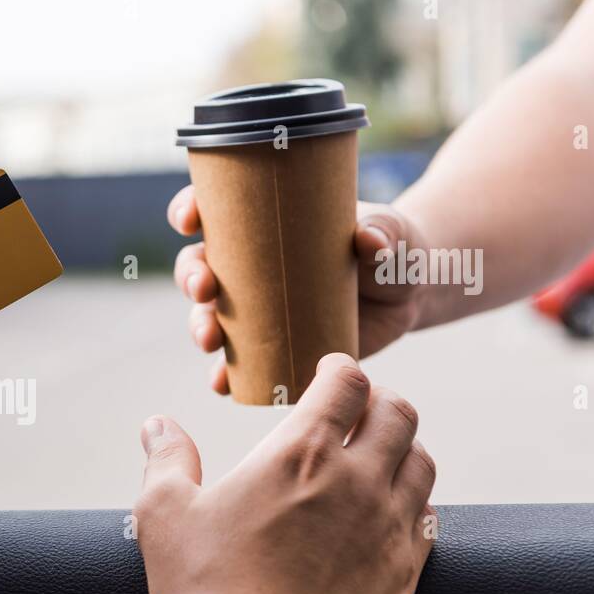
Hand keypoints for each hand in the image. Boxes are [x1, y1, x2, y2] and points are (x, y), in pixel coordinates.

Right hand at [132, 354, 435, 593]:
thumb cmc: (204, 591)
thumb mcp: (164, 515)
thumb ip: (167, 458)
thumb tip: (157, 424)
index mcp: (301, 454)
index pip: (349, 383)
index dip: (340, 368)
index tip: (329, 372)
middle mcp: (358, 483)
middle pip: (400, 414)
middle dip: (380, 401)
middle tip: (359, 410)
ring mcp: (388, 532)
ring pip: (422, 465)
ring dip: (402, 450)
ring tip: (378, 457)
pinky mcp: (404, 579)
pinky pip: (428, 523)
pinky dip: (412, 506)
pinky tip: (389, 515)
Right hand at [167, 185, 428, 394]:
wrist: (404, 296)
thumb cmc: (391, 249)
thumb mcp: (390, 233)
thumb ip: (382, 232)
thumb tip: (371, 241)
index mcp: (262, 223)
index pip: (212, 210)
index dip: (189, 211)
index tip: (190, 220)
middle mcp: (246, 266)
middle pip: (198, 267)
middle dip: (191, 277)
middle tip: (204, 288)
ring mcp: (254, 309)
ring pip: (208, 316)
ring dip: (199, 327)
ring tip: (210, 339)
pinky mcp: (268, 347)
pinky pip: (234, 365)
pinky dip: (223, 375)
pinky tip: (222, 383)